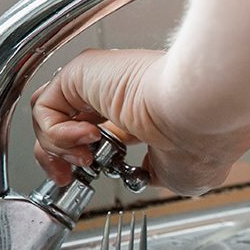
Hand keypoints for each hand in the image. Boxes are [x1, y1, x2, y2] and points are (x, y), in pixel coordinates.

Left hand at [30, 49, 249, 195]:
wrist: (201, 115)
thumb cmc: (204, 139)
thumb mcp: (178, 176)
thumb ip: (153, 172)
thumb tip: (147, 176)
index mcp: (144, 114)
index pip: (99, 133)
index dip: (85, 159)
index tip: (88, 177)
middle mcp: (119, 95)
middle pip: (64, 123)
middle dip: (60, 157)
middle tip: (70, 176)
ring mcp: (100, 82)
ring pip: (49, 116)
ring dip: (59, 149)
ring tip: (86, 158)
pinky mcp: (82, 73)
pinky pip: (45, 107)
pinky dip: (57, 134)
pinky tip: (87, 139)